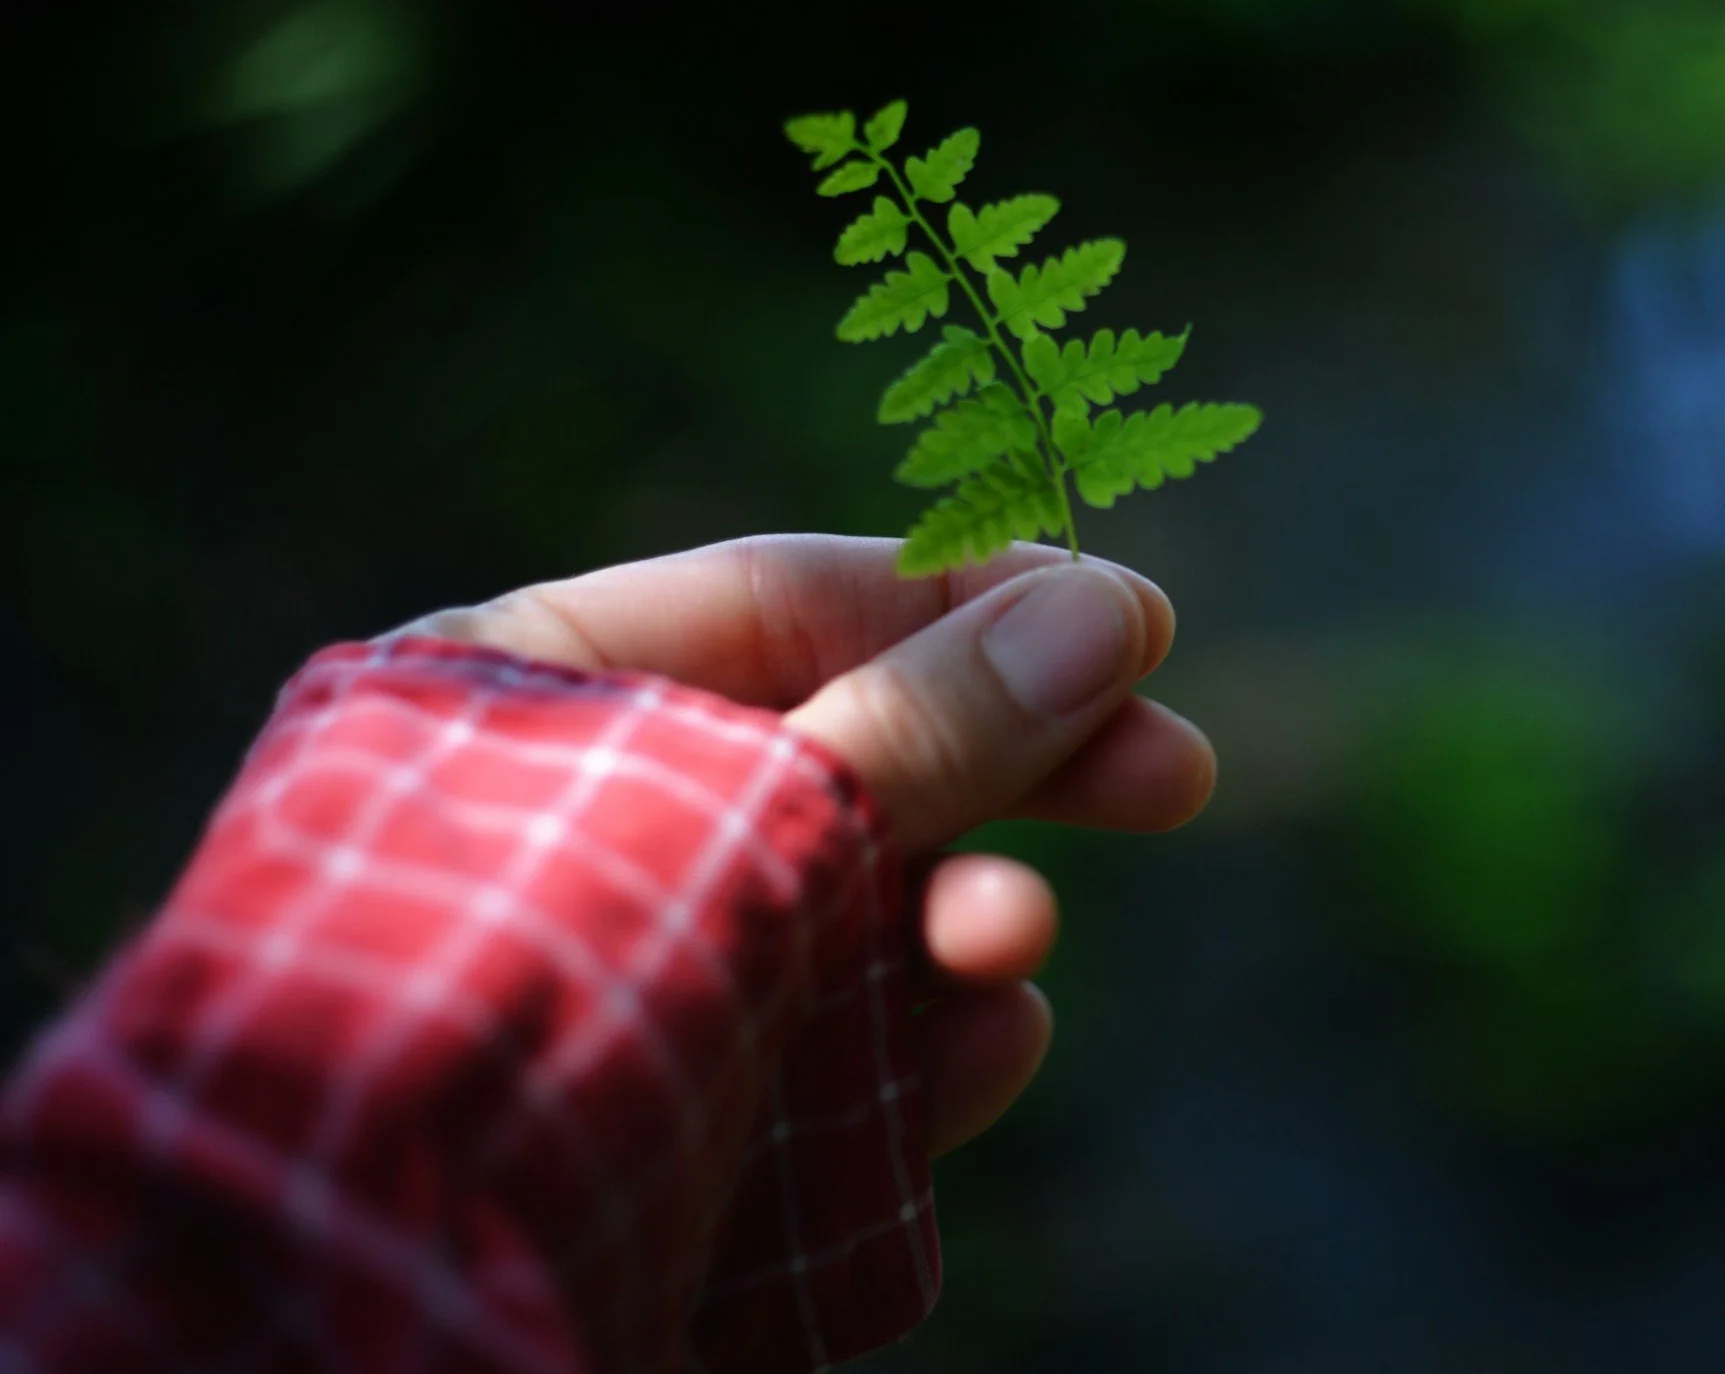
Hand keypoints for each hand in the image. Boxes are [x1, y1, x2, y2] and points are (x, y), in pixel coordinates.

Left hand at [392, 534, 1213, 1155]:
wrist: (372, 1297)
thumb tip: (1111, 609)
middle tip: (1178, 776)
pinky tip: (987, 1043)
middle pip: (846, 754)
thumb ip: (934, 722)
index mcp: (528, 698)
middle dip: (1014, 768)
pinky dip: (924, 1046)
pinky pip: (835, 1057)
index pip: (787, 601)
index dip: (973, 604)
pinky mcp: (682, 1123)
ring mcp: (635, 983)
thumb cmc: (532, 991)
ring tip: (1004, 946)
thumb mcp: (749, 821)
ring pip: (854, 918)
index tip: (1136, 624)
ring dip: (963, 918)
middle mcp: (582, 827)